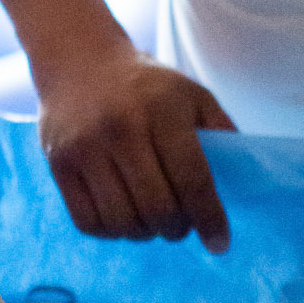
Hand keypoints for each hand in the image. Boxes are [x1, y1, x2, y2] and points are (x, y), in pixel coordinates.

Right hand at [39, 49, 235, 251]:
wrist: (78, 59)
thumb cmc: (145, 84)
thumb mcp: (191, 93)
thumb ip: (220, 130)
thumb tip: (245, 177)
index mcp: (162, 111)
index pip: (192, 179)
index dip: (209, 218)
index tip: (219, 243)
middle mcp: (121, 129)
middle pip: (157, 207)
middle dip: (177, 229)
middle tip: (181, 225)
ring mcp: (85, 148)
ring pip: (122, 221)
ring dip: (144, 234)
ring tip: (152, 222)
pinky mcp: (58, 164)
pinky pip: (88, 222)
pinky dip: (112, 232)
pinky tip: (123, 218)